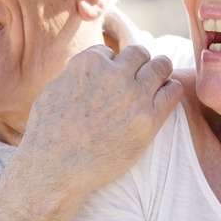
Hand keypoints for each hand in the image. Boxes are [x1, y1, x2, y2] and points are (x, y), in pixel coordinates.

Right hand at [19, 45, 181, 196]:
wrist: (56, 168)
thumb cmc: (48, 133)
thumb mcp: (53, 90)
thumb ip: (73, 75)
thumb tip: (83, 70)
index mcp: (89, 62)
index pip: (110, 52)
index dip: (111, 66)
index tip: (110, 81)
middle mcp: (114, 74)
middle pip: (140, 53)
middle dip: (139, 64)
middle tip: (137, 80)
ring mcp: (134, 95)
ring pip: (162, 66)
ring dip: (160, 73)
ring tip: (156, 85)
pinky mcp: (149, 119)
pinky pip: (172, 91)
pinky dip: (170, 91)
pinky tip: (164, 98)